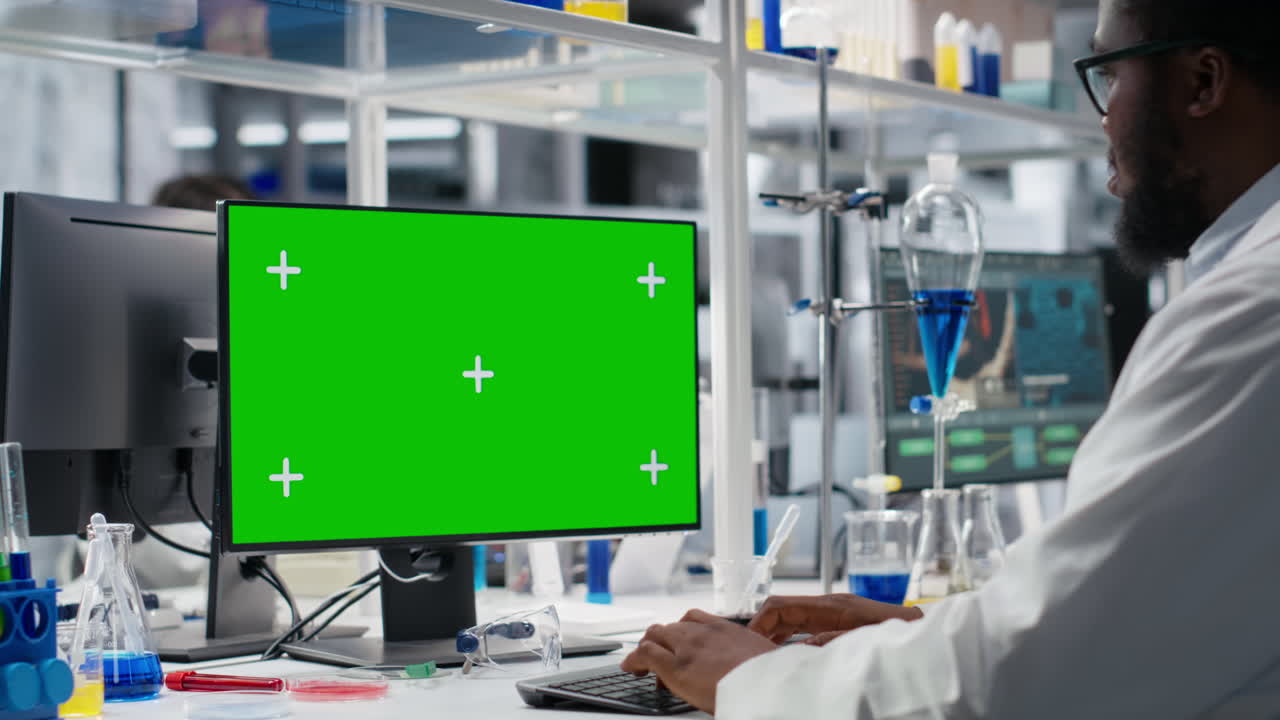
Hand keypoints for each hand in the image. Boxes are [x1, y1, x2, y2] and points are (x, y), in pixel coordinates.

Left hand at [620, 609, 777, 713]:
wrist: (768, 685)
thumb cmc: (769, 677)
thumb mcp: (762, 657)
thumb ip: (748, 656)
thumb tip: (750, 665)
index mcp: (725, 629)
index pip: (694, 618)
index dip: (681, 630)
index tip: (679, 641)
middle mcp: (703, 633)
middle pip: (671, 626)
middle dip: (661, 638)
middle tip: (658, 654)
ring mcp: (687, 647)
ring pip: (655, 635)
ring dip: (648, 646)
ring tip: (641, 661)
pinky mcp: (675, 666)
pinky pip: (646, 654)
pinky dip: (635, 659)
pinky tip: (630, 667)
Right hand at [748, 594, 922, 643]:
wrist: (926, 635)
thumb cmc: (901, 638)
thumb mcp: (863, 642)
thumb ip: (831, 641)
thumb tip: (798, 645)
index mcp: (832, 606)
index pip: (781, 606)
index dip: (759, 623)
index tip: (747, 643)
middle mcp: (830, 606)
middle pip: (782, 611)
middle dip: (761, 629)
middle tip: (747, 653)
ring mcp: (834, 613)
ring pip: (791, 619)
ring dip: (773, 634)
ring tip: (759, 656)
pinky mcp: (840, 623)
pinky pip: (805, 626)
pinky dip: (788, 638)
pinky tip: (783, 654)